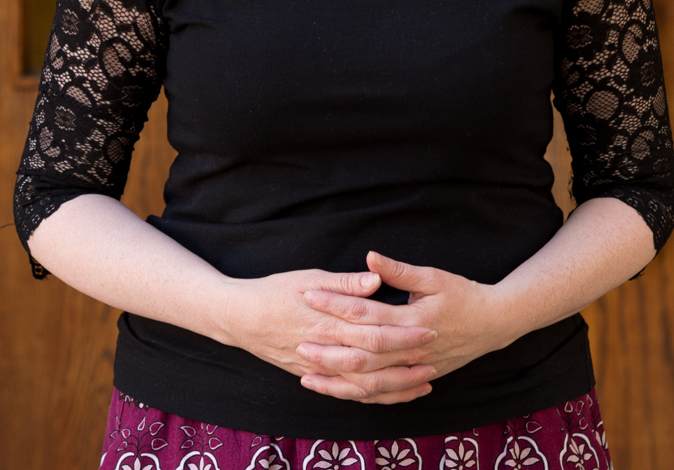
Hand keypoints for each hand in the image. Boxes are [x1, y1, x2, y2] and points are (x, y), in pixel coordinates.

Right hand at [213, 268, 437, 403]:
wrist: (239, 318)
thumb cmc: (275, 290)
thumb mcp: (309, 277)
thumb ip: (345, 283)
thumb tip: (375, 279)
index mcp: (327, 322)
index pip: (373, 331)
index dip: (403, 332)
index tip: (429, 327)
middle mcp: (324, 350)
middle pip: (373, 362)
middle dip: (406, 360)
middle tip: (435, 355)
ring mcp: (318, 368)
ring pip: (362, 386)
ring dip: (395, 385)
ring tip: (423, 381)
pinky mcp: (312, 377)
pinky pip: (347, 394)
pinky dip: (372, 397)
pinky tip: (392, 394)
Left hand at [295, 251, 515, 401]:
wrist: (493, 324)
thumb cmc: (463, 294)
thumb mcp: (434, 276)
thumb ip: (399, 270)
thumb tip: (369, 258)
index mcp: (413, 320)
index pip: (365, 313)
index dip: (335, 304)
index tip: (310, 296)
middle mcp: (411, 350)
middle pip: (361, 354)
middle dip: (328, 348)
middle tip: (297, 341)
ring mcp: (414, 369)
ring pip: (369, 382)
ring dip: (337, 379)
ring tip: (307, 374)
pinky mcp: (416, 378)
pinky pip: (383, 394)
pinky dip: (358, 394)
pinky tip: (338, 390)